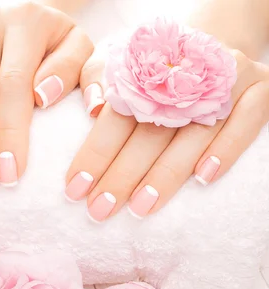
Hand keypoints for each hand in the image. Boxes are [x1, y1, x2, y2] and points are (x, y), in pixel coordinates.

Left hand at [66, 48, 268, 221]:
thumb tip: (92, 108)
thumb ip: (97, 79)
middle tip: (100, 208)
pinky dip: (226, 150)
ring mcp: (226, 81)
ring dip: (166, 174)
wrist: (211, 42)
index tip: (75, 189)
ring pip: (193, 134)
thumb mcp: (117, 63)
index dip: (95, 154)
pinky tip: (204, 178)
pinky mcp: (260, 90)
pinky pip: (247, 121)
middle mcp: (186, 74)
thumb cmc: (154, 69)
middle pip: (151, 132)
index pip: (116, 116)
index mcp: (147, 68)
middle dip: (122, 175)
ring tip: (141, 208)